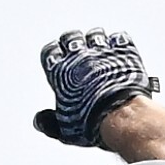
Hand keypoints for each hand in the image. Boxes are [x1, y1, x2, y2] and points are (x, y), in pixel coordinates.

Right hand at [32, 29, 162, 146]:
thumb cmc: (93, 123)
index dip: (55, 55)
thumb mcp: (65, 129)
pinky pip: (119, 38)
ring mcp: (102, 50)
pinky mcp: (124, 50)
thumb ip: (50, 123)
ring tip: (101, 53)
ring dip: (97, 42)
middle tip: (80, 55)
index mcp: (59, 71)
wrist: (123, 115)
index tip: (59, 60)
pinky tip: (120, 54)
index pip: (50, 52)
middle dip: (74, 44)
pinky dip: (119, 44)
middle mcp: (78, 55)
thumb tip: (40, 120)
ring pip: (95, 35)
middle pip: (70, 37)